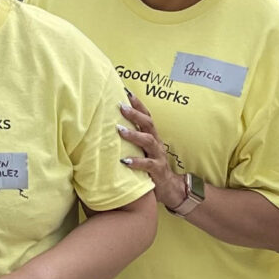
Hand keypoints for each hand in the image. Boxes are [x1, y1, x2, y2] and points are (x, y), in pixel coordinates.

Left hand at [116, 95, 188, 210]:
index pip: (146, 116)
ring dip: (133, 135)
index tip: (126, 91)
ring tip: (119, 130)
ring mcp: (157, 156)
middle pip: (148, 123)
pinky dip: (136, 162)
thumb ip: (131, 140)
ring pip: (148, 141)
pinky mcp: (157, 170)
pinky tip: (124, 161)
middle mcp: (156, 143)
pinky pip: (147, 164)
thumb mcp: (142, 150)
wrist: (169, 187)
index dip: (138, 104)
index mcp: (152, 136)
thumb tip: (108, 127)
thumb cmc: (150, 166)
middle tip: (120, 106)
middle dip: (135, 114)